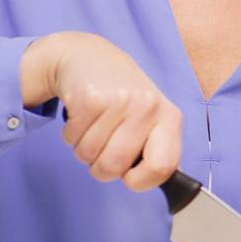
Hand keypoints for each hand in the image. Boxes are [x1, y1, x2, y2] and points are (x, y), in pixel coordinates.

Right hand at [29, 32, 182, 190]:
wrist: (89, 57)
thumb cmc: (122, 97)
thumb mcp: (149, 118)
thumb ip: (155, 149)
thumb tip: (154, 184)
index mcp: (169, 118)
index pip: (163, 167)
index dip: (141, 181)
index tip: (129, 176)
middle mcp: (149, 107)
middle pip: (114, 167)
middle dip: (100, 166)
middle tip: (103, 146)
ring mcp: (120, 100)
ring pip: (88, 155)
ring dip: (83, 148)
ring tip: (93, 125)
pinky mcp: (91, 97)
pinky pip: (72, 138)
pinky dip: (71, 134)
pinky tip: (81, 114)